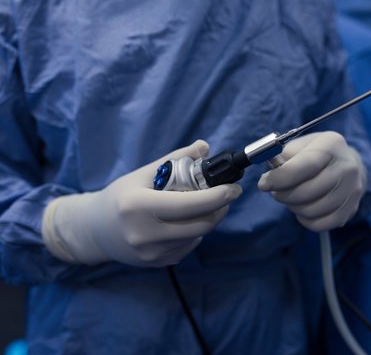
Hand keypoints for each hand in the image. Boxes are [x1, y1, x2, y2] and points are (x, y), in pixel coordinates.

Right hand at [42, 140, 241, 266]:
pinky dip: (195, 232)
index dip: (218, 196)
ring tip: (204, 205)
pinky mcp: (157, 263)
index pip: (190, 204)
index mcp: (139, 206)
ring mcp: (151, 253)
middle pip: (201, 224)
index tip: (233, 188)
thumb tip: (204, 148)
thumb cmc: (120, 196)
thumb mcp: (143, 173)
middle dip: (220, 208)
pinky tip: (184, 221)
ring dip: (208, 219)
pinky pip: (188, 246)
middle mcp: (144, 234)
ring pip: (197, 236)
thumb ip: (175, 160)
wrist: (95, 230)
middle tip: (226, 195)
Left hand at [258, 132, 366, 231]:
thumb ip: (284, 156)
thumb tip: (271, 175)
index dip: (281, 178)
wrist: (348, 165)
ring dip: (293, 207)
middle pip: (307, 191)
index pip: (306, 165)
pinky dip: (305, 219)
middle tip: (276, 191)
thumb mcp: (302, 145)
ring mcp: (352, 190)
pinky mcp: (351, 209)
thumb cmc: (317, 154)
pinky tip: (303, 209)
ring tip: (291, 197)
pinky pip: (320, 224)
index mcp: (332, 145)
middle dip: (283, 194)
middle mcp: (347, 167)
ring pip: (312, 210)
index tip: (263, 184)